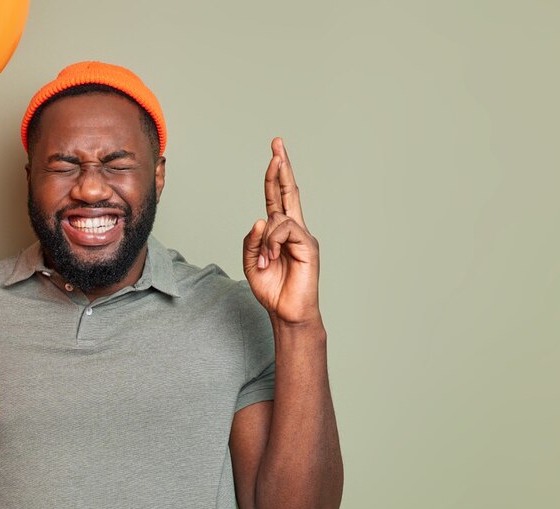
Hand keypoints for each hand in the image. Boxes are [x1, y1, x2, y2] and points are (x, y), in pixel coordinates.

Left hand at [242, 137, 320, 325]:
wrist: (287, 312)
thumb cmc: (272, 290)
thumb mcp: (251, 263)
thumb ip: (252, 241)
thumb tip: (260, 219)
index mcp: (278, 233)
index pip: (276, 198)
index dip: (274, 177)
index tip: (275, 154)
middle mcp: (293, 230)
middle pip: (288, 192)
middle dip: (282, 168)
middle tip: (277, 144)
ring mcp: (303, 236)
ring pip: (278, 219)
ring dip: (266, 240)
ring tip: (264, 262)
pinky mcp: (308, 245)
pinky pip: (286, 231)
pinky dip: (273, 244)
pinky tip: (271, 259)